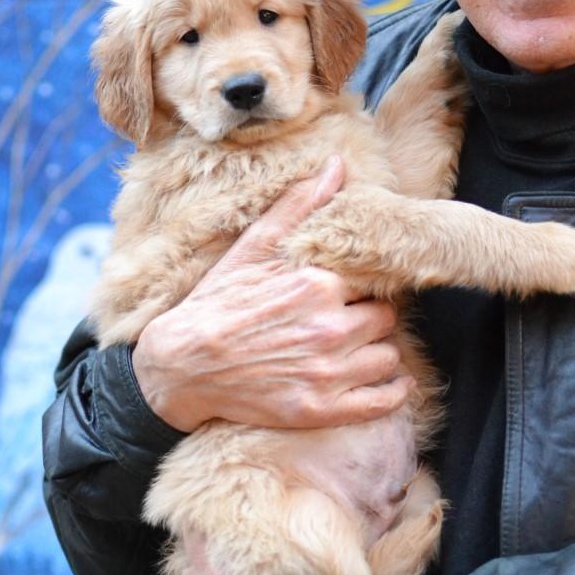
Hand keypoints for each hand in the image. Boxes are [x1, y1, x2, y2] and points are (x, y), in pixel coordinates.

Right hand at [133, 156, 412, 432]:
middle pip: (385, 319)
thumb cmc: (216, 302)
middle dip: (371, 318)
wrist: (181, 364)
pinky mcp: (319, 409)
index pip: (374, 281)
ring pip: (388, 357)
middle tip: (351, 320)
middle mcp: (328, 327)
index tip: (352, 291)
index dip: (364, 286)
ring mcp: (326, 372)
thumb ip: (298, 206)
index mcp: (317, 284)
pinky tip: (389, 383)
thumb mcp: (253, 248)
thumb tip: (337, 165)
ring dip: (378, 352)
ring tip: (358, 348)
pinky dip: (393, 392)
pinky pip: (382, 402)